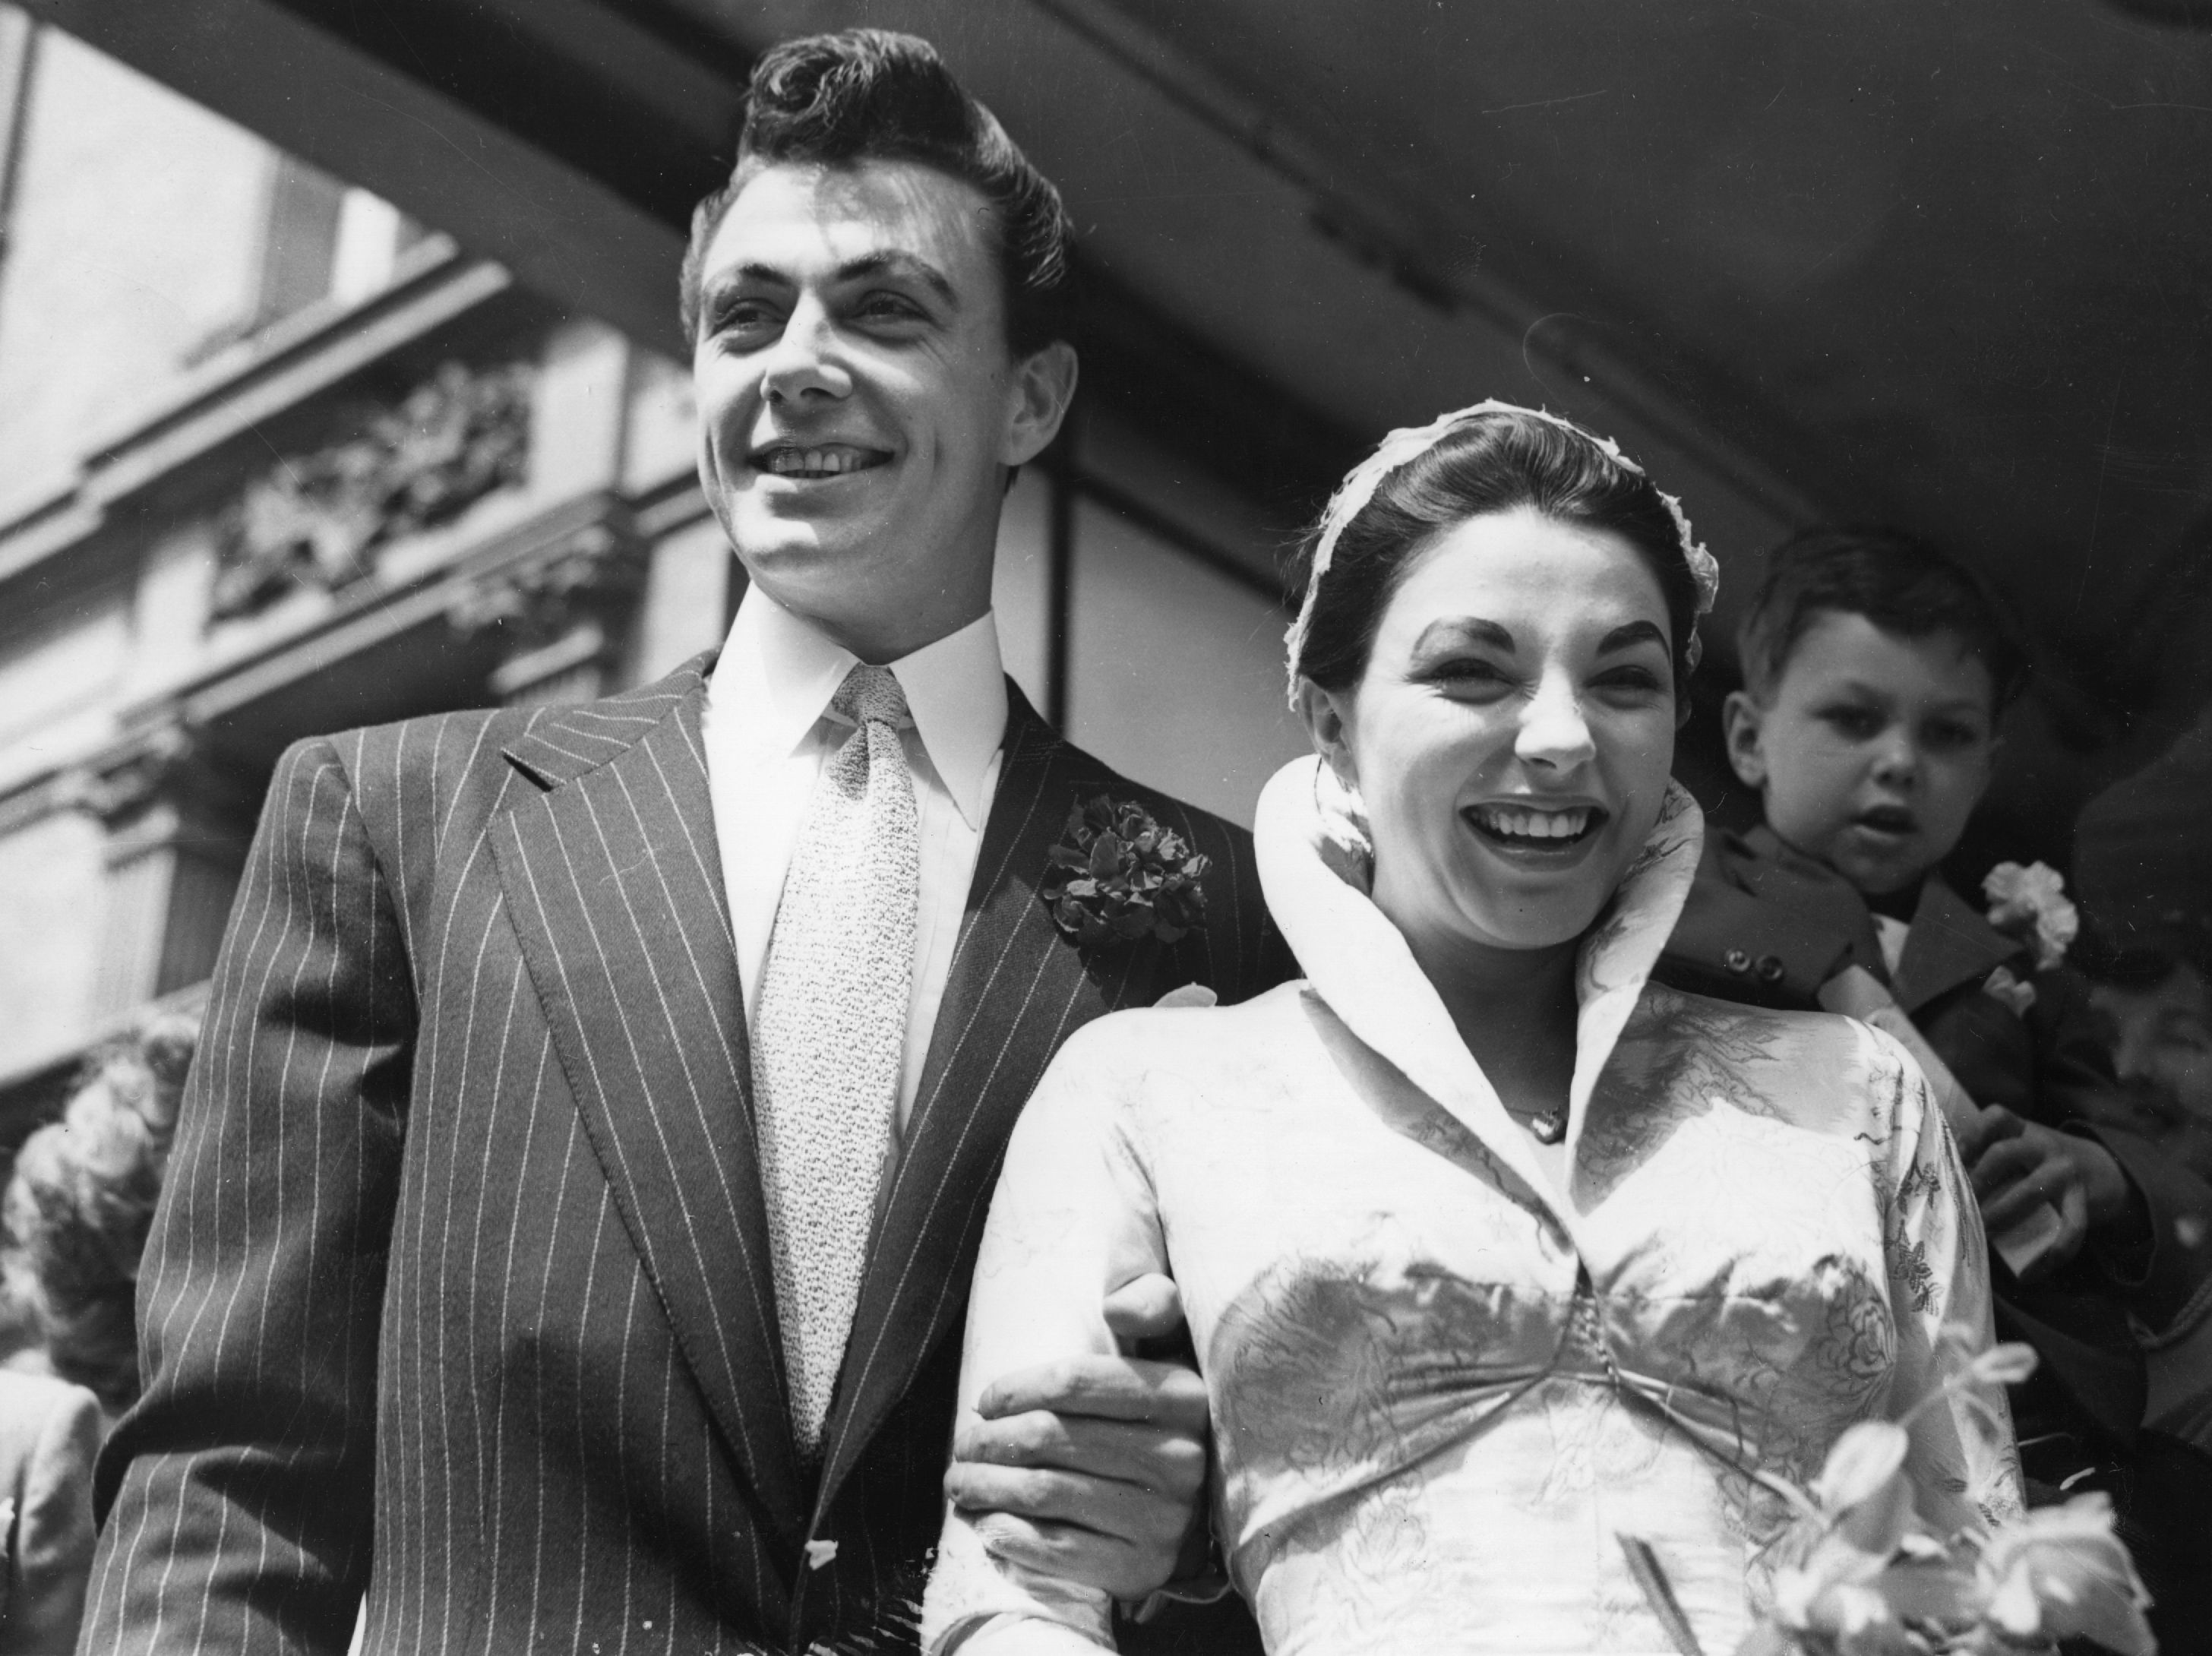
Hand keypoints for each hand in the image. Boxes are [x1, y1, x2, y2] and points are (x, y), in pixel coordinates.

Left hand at [944, 1275, 1210, 1600]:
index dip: (1017, 1389)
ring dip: (986, 1485)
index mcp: (1182, 1396)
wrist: (1200, 1508)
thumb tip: (1117, 1308)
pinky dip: (1011, 1536)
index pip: (1075, 1382)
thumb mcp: (1167, 1347)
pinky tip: (988, 1524)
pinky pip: (1058, 1550)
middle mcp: (1181, 1459)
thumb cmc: (1156, 1415)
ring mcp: (1165, 1519)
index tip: (985, 1401)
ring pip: (1045, 1492)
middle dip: (990, 1440)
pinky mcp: (1144, 1568)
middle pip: (1050, 1438)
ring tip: (960, 1480)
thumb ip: (1149, 1303)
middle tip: (962, 1444)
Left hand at [1958, 1107, 2128, 1277]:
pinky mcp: (2083, 1199)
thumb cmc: (2043, 1162)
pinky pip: (2071, 1228)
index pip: (1997, 1115)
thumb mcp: (2022, 1145)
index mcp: (2023, 1129)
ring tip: (1983, 1233)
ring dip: (2002, 1214)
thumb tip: (1942, 1181)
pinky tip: (2030, 1275)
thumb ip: (1991, 1154)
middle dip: (1978, 1181)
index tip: (1953, 1156)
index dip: (1972, 1132)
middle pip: (2004, 1153)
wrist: (2105, 1168)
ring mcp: (2066, 1170)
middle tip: (1960, 1204)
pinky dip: (2050, 1254)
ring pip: (2031, 1190)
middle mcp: (2044, 1144)